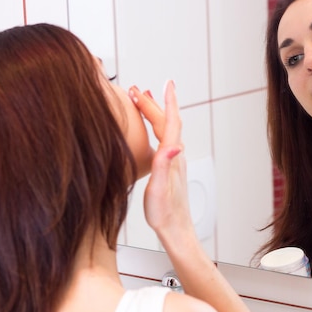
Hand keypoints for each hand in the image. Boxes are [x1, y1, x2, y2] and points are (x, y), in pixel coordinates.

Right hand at [129, 81, 194, 238]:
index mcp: (172, 156)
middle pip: (166, 122)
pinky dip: (155, 126)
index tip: (168, 83)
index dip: (169, 101)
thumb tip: (175, 145)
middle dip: (152, 103)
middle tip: (135, 90)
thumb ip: (164, 165)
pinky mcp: (170, 167)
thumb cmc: (165, 213)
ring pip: (164, 129)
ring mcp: (174, 160)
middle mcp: (176, 155)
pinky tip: (149, 129)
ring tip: (141, 101)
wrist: (175, 229)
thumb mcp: (159, 189)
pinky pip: (163, 138)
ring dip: (154, 113)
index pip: (171, 122)